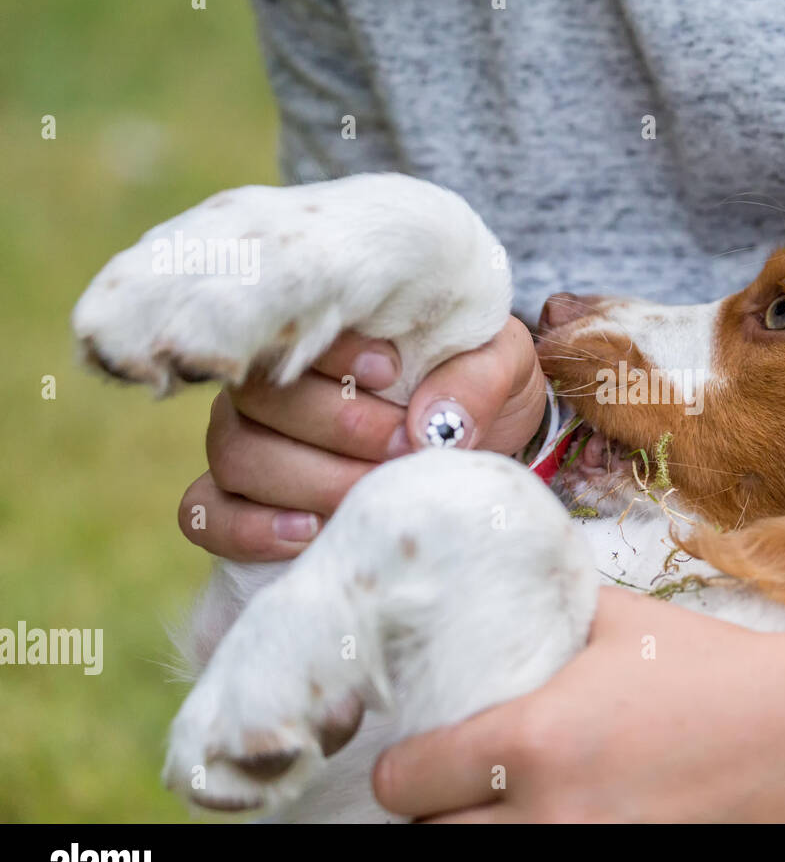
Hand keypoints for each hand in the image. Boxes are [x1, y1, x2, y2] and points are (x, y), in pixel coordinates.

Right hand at [179, 317, 545, 560]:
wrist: (487, 444)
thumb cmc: (480, 388)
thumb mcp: (503, 366)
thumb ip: (477, 377)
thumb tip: (430, 424)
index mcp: (324, 335)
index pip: (288, 329)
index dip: (330, 355)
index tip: (390, 372)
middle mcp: (273, 384)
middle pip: (259, 400)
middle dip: (337, 428)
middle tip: (403, 447)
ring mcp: (248, 440)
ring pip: (237, 455)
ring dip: (309, 479)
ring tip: (370, 493)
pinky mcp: (239, 501)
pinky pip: (205, 512)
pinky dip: (247, 527)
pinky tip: (309, 531)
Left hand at [371, 588, 784, 821]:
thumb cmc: (727, 678)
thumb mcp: (627, 623)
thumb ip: (549, 611)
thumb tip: (500, 591)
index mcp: (535, 742)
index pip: (404, 783)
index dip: (407, 771)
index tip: (421, 763)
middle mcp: (549, 822)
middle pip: (430, 846)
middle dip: (440, 816)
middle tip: (465, 794)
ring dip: (488, 843)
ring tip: (517, 814)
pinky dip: (542, 858)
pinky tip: (568, 829)